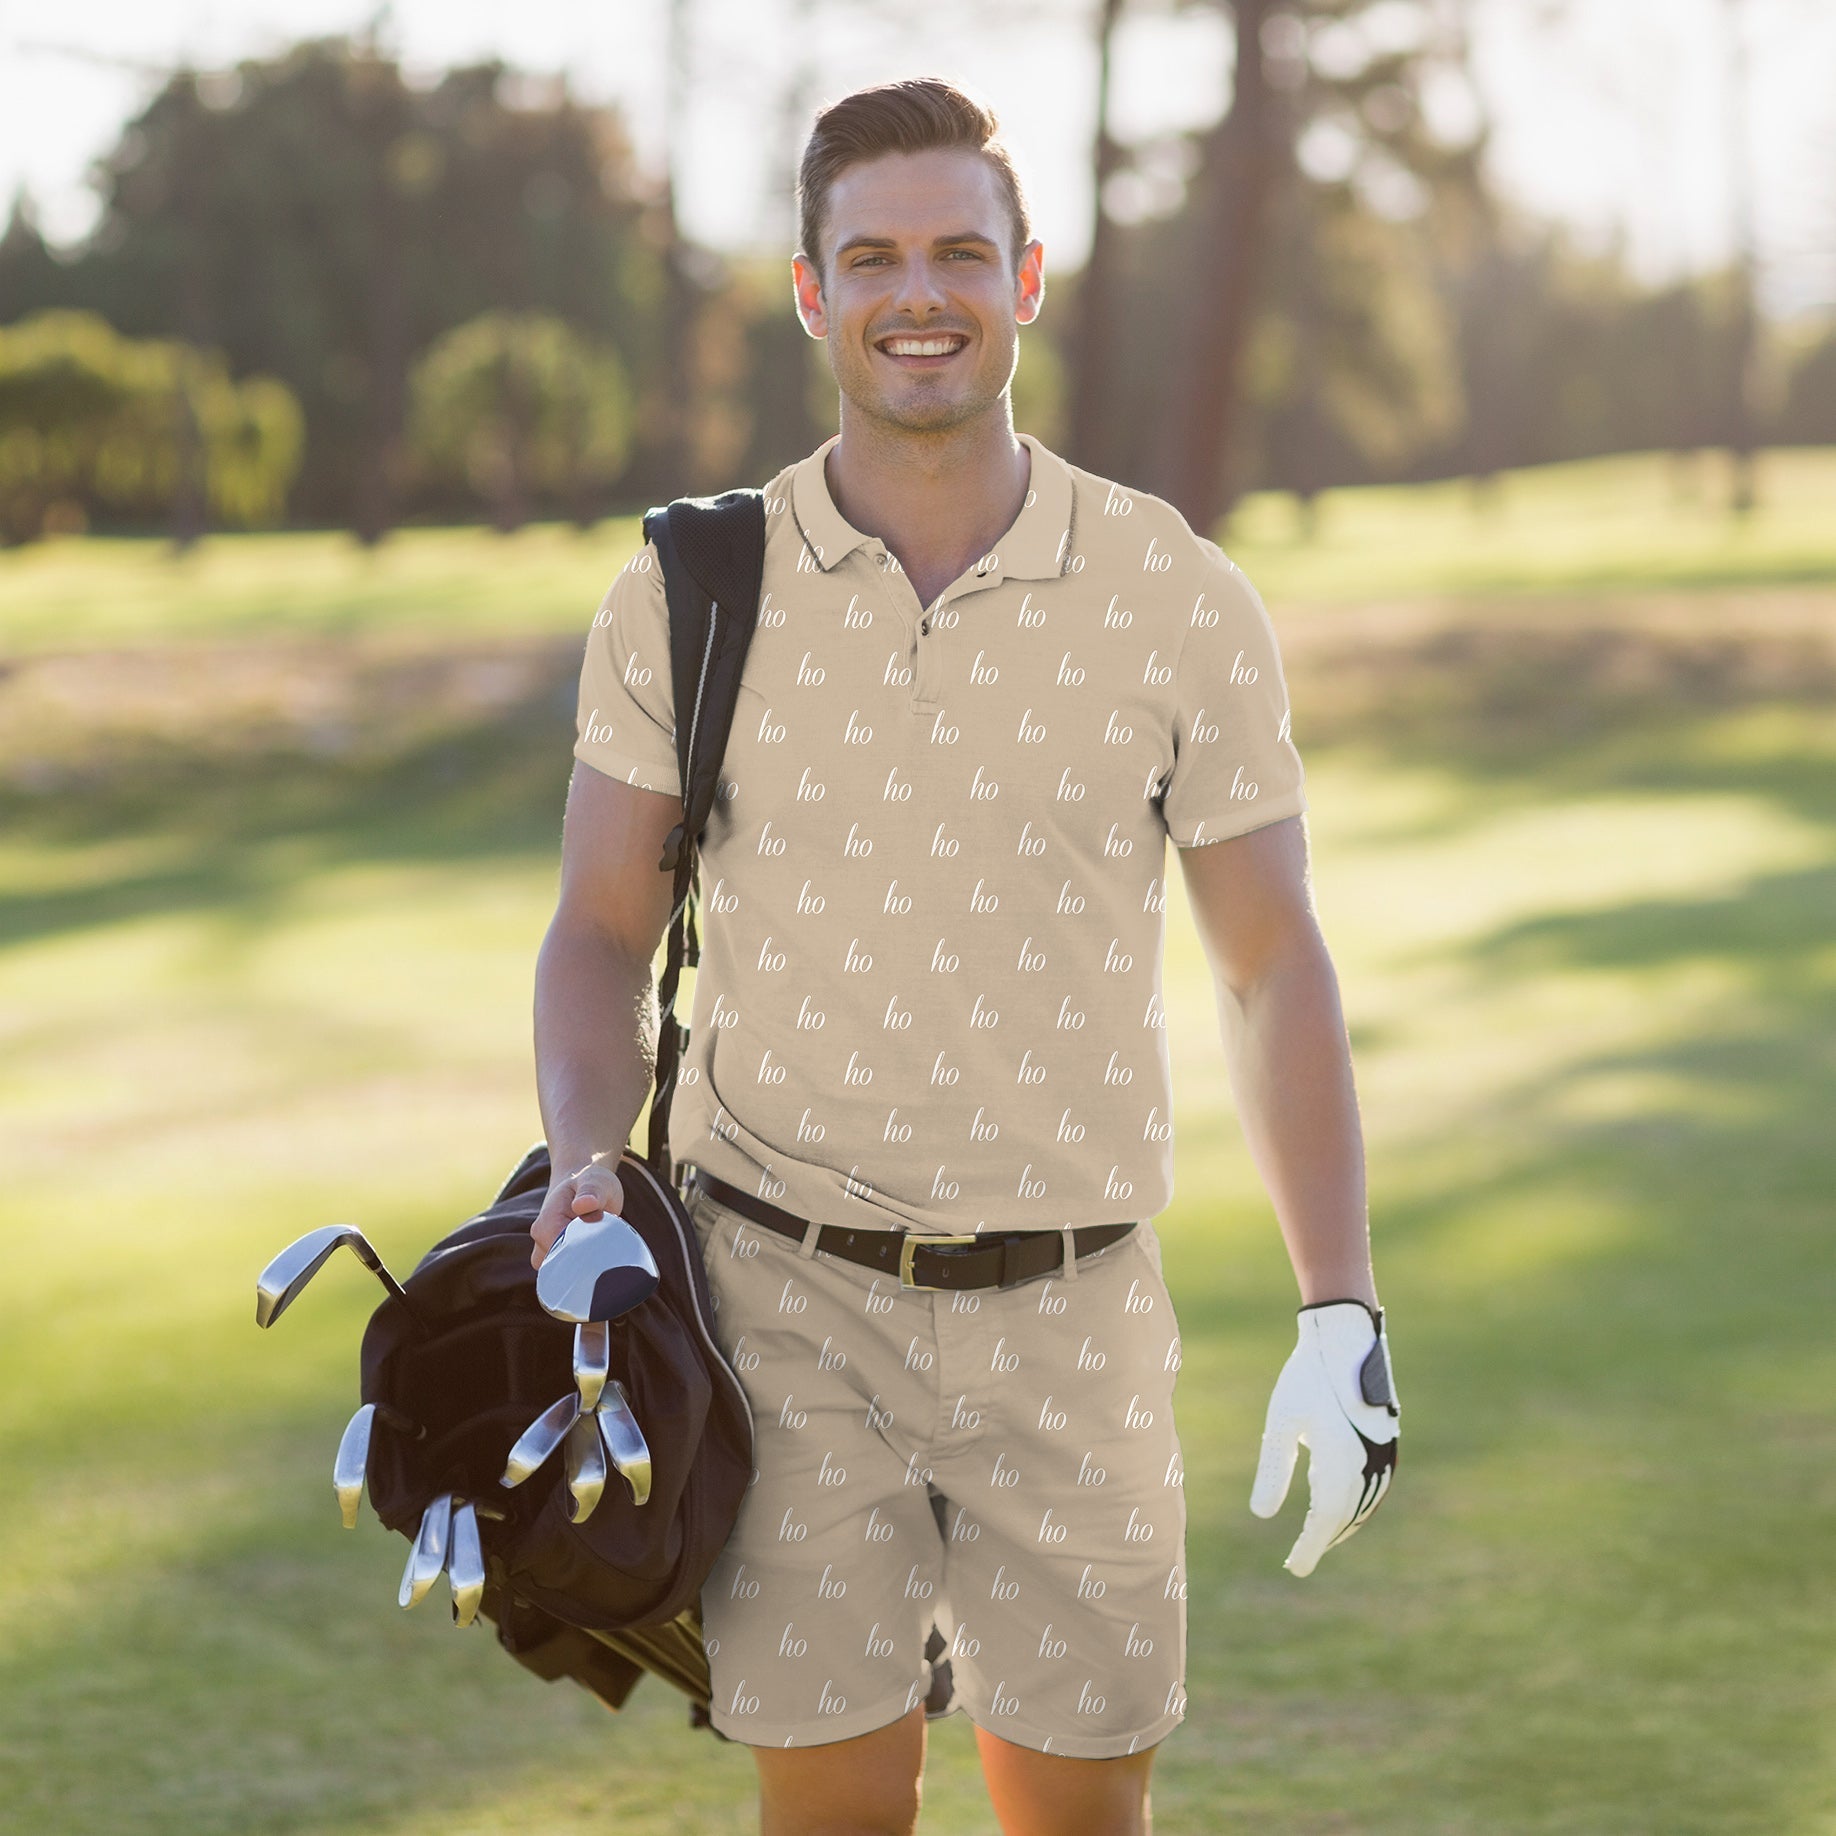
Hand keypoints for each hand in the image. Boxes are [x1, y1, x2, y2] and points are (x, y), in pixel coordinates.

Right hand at [529, 1156, 626, 1270]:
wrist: (582, 1183)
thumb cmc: (590, 1182)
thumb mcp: (596, 1181)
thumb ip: (591, 1192)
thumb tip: (583, 1204)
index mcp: (547, 1223)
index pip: (561, 1254)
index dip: (584, 1255)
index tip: (603, 1249)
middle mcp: (541, 1241)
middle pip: (562, 1268)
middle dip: (584, 1264)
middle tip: (606, 1248)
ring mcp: (546, 1251)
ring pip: (564, 1274)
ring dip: (584, 1267)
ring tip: (602, 1249)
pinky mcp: (557, 1258)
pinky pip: (568, 1273)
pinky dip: (583, 1268)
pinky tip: (598, 1256)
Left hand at [1249, 1299, 1399, 1575]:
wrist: (1344, 1338)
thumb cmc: (1306, 1377)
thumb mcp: (1281, 1422)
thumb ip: (1274, 1470)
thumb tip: (1261, 1515)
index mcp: (1341, 1462)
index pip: (1325, 1520)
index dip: (1311, 1547)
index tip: (1294, 1568)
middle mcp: (1368, 1464)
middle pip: (1345, 1517)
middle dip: (1323, 1539)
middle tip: (1300, 1560)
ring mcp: (1383, 1455)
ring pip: (1363, 1505)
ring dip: (1341, 1524)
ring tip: (1317, 1537)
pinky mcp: (1387, 1444)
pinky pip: (1374, 1487)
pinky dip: (1356, 1504)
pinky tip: (1337, 1504)